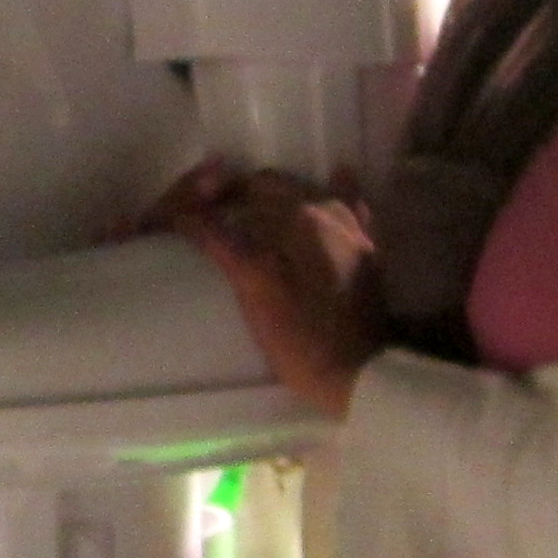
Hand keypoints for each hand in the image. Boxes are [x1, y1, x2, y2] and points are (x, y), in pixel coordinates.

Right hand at [155, 157, 384, 419]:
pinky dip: (336, 195)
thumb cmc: (300, 336)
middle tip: (218, 213)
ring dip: (283, 195)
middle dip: (247, 192)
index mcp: (303, 215)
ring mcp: (356, 231)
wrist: (359, 374)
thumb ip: (223, 243)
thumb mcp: (254, 288)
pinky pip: (351, 209)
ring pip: (314, 193)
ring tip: (257, 212)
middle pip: (282, 185)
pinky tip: (333, 183)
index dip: (218, 193)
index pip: (252, 185)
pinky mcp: (369, 253)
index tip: (195, 211)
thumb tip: (188, 213)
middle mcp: (334, 211)